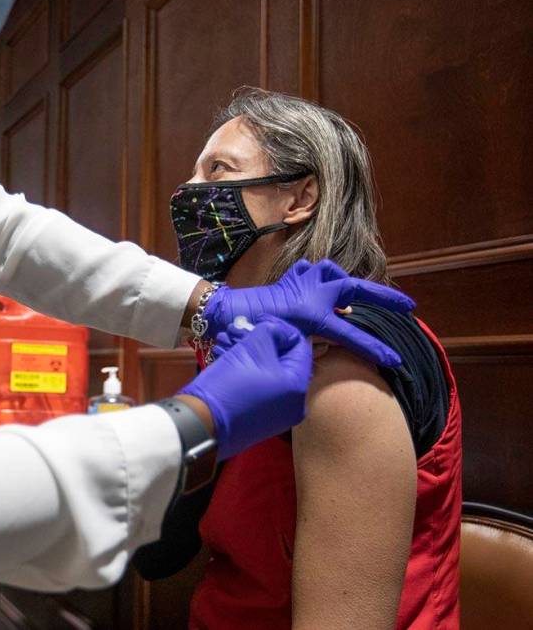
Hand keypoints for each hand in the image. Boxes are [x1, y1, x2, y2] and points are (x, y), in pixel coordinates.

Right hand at [178, 316, 311, 460]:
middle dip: (262, 341)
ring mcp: (277, 415)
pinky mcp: (259, 420)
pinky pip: (260, 388)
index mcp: (298, 387)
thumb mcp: (253, 347)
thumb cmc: (229, 383)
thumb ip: (271, 331)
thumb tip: (276, 331)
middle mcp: (293, 405)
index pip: (300, 346)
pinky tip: (227, 359)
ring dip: (250, 354)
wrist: (201, 422)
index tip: (259, 320)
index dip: (281, 328)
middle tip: (241, 330)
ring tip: (228, 342)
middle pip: (284, 360)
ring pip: (269, 374)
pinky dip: (247, 371)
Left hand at [206, 259, 413, 367]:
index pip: (352, 336)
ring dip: (345, 282)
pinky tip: (320, 287)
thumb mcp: (285, 347)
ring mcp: (300, 284)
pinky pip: (309, 272)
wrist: (226, 313)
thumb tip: (328, 350)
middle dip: (383, 298)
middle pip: (355, 289)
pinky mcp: (288, 282)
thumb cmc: (252, 333)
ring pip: (331, 272)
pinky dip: (319, 277)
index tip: (394, 360)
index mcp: (315, 315)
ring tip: (354, 295)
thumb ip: (309, 350)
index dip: (374, 349)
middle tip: (406, 306)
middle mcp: (312, 294)